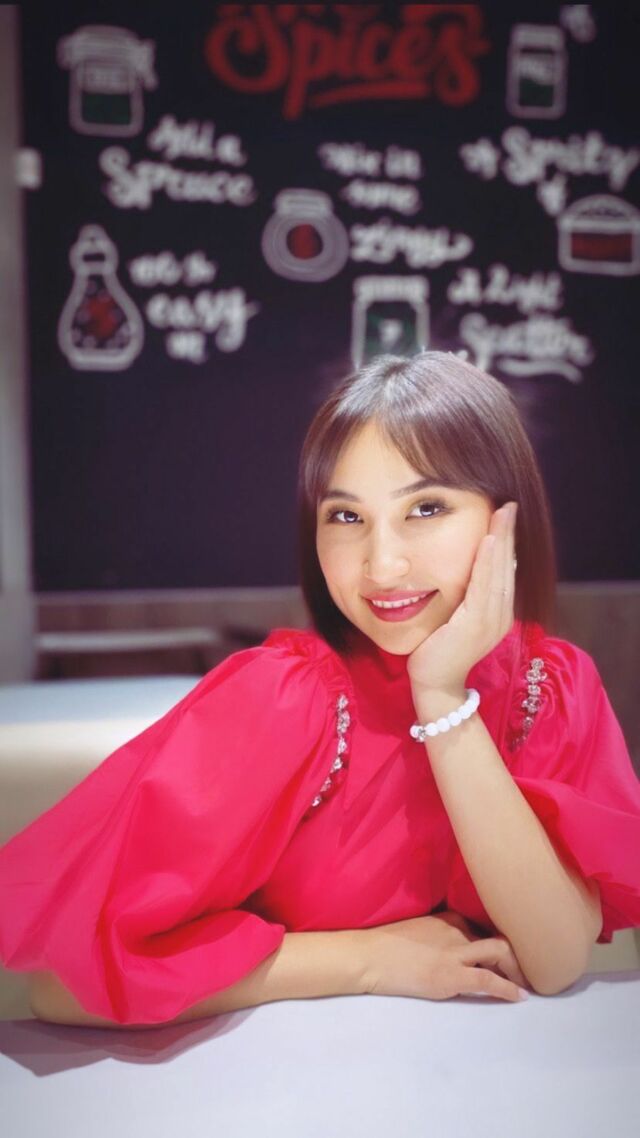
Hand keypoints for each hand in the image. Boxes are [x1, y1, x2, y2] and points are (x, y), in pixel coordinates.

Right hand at [355, 911, 529, 1002]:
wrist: (368, 955)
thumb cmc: (384, 944)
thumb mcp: (417, 930)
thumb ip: (437, 934)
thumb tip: (448, 948)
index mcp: (447, 918)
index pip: (483, 929)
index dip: (497, 944)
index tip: (505, 957)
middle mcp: (456, 931)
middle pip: (499, 938)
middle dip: (516, 955)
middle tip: (524, 972)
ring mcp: (454, 953)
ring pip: (499, 953)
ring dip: (517, 970)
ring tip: (526, 984)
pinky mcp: (450, 976)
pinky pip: (488, 981)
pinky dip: (508, 989)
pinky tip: (519, 997)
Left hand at [408, 501, 517, 695]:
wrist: (433, 683)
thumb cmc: (437, 649)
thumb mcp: (455, 617)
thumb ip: (464, 596)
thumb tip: (464, 568)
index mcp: (497, 612)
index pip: (504, 569)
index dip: (506, 541)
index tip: (505, 513)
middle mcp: (500, 615)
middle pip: (506, 566)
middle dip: (508, 533)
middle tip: (508, 504)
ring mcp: (491, 621)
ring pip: (498, 572)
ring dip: (501, 540)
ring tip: (502, 513)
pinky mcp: (476, 625)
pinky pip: (483, 586)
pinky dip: (487, 562)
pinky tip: (489, 540)